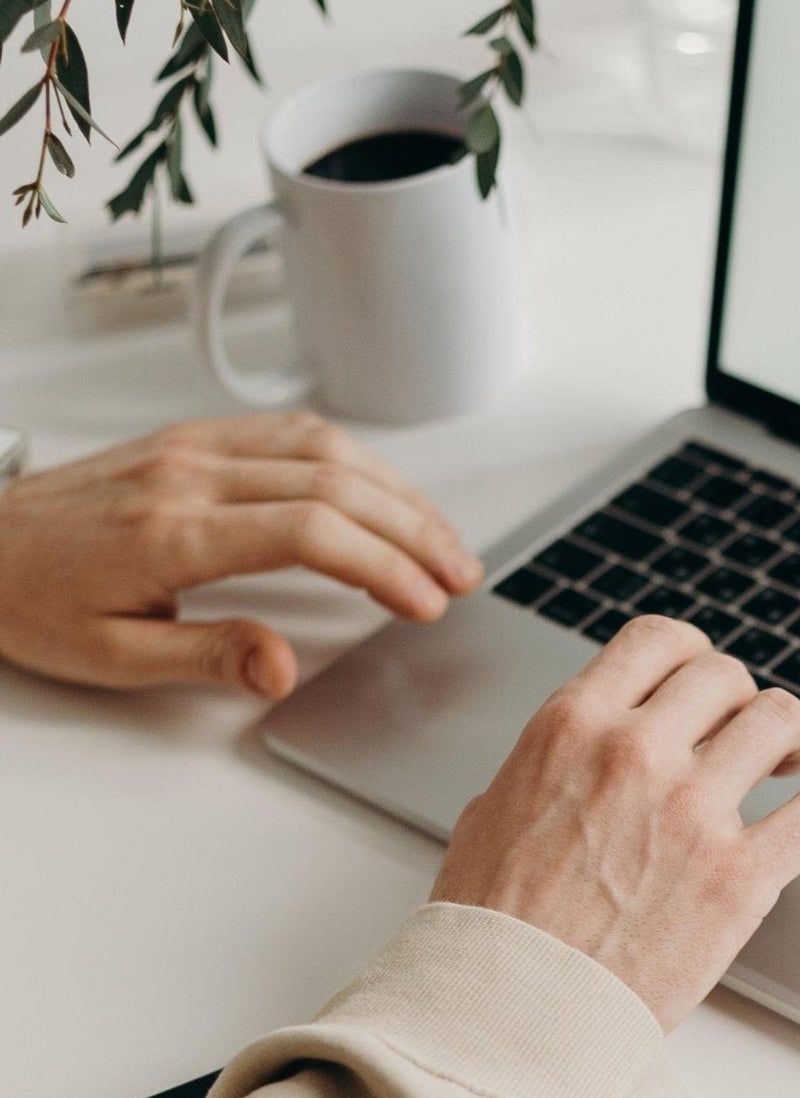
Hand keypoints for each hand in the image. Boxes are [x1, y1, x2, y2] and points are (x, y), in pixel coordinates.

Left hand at [0, 412, 481, 696]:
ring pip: (325, 447)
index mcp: (172, 531)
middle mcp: (191, 474)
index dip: (383, 565)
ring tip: (439, 539)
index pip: (310, 531)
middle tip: (460, 575)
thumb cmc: (31, 602)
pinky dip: (356, 460)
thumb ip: (205, 657)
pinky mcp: (194, 437)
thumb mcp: (108, 658)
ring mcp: (195, 446)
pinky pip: (293, 431)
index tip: (425, 602)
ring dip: (396, 491)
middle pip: (336, 483)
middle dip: (414, 529)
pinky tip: (383, 492)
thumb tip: (283, 666)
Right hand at [431, 616, 799, 1027]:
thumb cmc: (490, 926)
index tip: (701, 683)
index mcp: (573, 726)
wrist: (508, 1014)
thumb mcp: (495, 808)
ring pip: (779, 718)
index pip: (658, 640)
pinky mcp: (739, 878)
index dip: (690, 656)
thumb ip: (553, 762)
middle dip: (736, 701)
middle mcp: (637, 753)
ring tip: (784, 764)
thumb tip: (583, 750)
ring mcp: (694, 812)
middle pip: (725, 676)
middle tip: (739, 735)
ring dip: (789, 736)